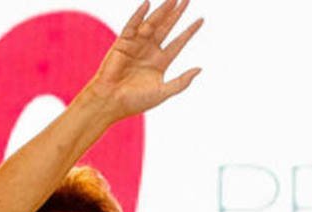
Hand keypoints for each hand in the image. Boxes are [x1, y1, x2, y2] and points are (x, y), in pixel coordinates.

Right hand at [85, 0, 202, 122]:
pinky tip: (148, 4)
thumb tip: (199, 69)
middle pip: (166, 28)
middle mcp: (149, 51)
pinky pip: (132, 26)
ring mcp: (136, 45)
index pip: (178, 43)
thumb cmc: (135, 101)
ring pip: (152, 24)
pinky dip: (139, 15)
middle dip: (176, 14)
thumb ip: (181, 82)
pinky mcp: (122, 43)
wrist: (110, 102)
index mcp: (160, 63)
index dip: (189, 31)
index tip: (201, 20)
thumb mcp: (162, 92)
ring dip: (162, 11)